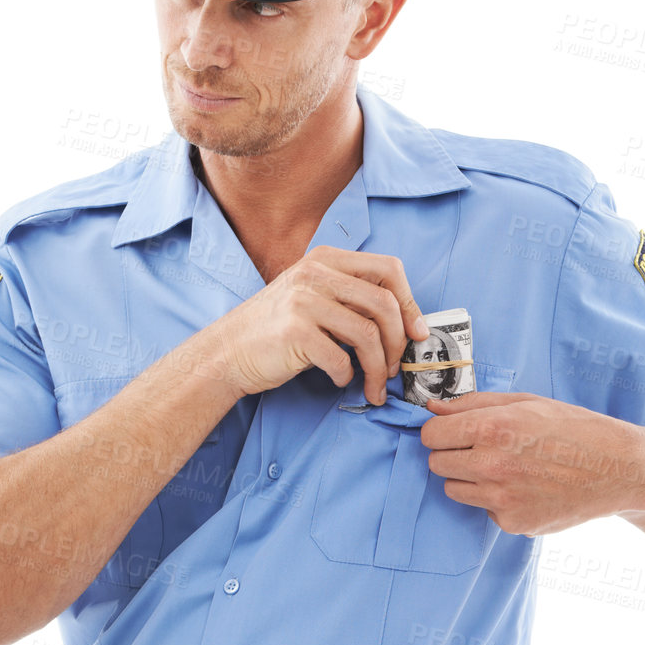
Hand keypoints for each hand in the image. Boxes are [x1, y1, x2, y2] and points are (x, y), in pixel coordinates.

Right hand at [206, 246, 430, 401]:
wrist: (227, 352)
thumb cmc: (276, 330)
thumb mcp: (313, 296)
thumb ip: (350, 297)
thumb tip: (406, 324)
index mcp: (325, 259)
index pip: (388, 268)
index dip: (410, 302)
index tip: (417, 332)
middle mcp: (314, 273)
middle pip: (384, 303)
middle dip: (398, 342)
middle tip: (395, 367)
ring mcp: (303, 301)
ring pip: (368, 335)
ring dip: (378, 368)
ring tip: (373, 386)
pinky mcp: (294, 332)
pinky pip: (341, 359)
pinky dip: (346, 376)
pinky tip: (339, 379)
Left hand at [420, 391, 644, 536]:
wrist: (617, 469)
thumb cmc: (573, 429)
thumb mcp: (526, 402)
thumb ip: (473, 404)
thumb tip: (432, 409)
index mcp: (491, 428)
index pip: (431, 435)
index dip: (441, 432)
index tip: (453, 433)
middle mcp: (491, 465)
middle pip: (437, 464)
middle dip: (453, 455)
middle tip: (483, 450)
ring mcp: (501, 499)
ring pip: (454, 490)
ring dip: (470, 479)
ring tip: (507, 468)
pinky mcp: (513, 523)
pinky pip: (484, 510)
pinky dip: (497, 501)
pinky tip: (527, 488)